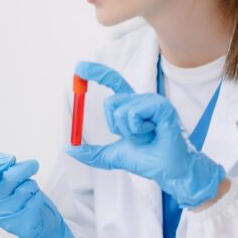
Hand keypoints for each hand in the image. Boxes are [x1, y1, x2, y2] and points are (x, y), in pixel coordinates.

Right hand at [0, 150, 73, 237]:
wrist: (37, 227)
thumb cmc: (19, 200)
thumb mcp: (5, 185)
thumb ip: (2, 171)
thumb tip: (8, 160)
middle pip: (11, 178)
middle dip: (25, 168)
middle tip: (33, 165)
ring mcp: (8, 218)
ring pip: (27, 187)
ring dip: (32, 186)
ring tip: (28, 195)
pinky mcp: (24, 225)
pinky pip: (36, 199)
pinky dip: (38, 197)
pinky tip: (33, 205)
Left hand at [67, 62, 224, 208]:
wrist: (167, 171)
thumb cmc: (147, 160)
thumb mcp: (112, 156)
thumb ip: (92, 153)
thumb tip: (70, 149)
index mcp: (132, 107)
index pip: (113, 82)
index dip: (96, 73)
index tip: (79, 66)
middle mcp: (141, 100)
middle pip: (110, 102)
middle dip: (115, 126)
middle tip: (134, 137)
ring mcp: (152, 101)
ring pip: (120, 111)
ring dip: (129, 132)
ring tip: (147, 137)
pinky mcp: (161, 106)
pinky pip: (134, 114)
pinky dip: (138, 130)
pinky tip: (153, 133)